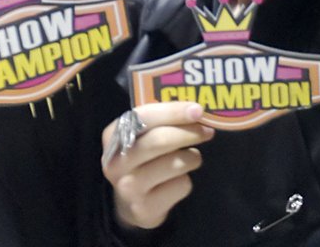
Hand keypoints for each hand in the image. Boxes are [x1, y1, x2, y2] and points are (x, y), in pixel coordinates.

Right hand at [102, 101, 213, 229]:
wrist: (130, 202)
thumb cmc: (142, 157)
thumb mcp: (142, 136)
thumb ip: (162, 120)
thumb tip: (195, 111)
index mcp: (113, 135)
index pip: (145, 116)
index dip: (173, 111)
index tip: (197, 110)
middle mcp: (116, 162)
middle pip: (160, 140)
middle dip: (188, 132)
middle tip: (207, 130)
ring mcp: (129, 188)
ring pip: (174, 164)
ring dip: (192, 157)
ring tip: (192, 157)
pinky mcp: (145, 209)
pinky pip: (180, 186)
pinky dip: (186, 181)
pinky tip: (178, 180)